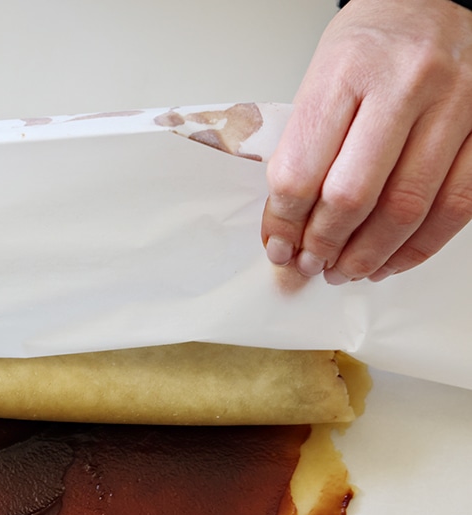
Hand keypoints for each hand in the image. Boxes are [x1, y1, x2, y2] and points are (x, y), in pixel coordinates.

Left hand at [262, 0, 471, 283]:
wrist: (431, 1)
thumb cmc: (371, 43)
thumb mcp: (319, 78)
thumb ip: (303, 147)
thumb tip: (285, 226)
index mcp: (347, 72)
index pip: (300, 170)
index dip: (283, 223)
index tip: (278, 245)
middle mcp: (406, 85)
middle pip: (353, 196)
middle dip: (324, 245)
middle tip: (312, 264)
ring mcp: (456, 105)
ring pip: (408, 208)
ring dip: (370, 254)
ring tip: (347, 269)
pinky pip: (457, 206)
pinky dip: (420, 245)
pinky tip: (393, 258)